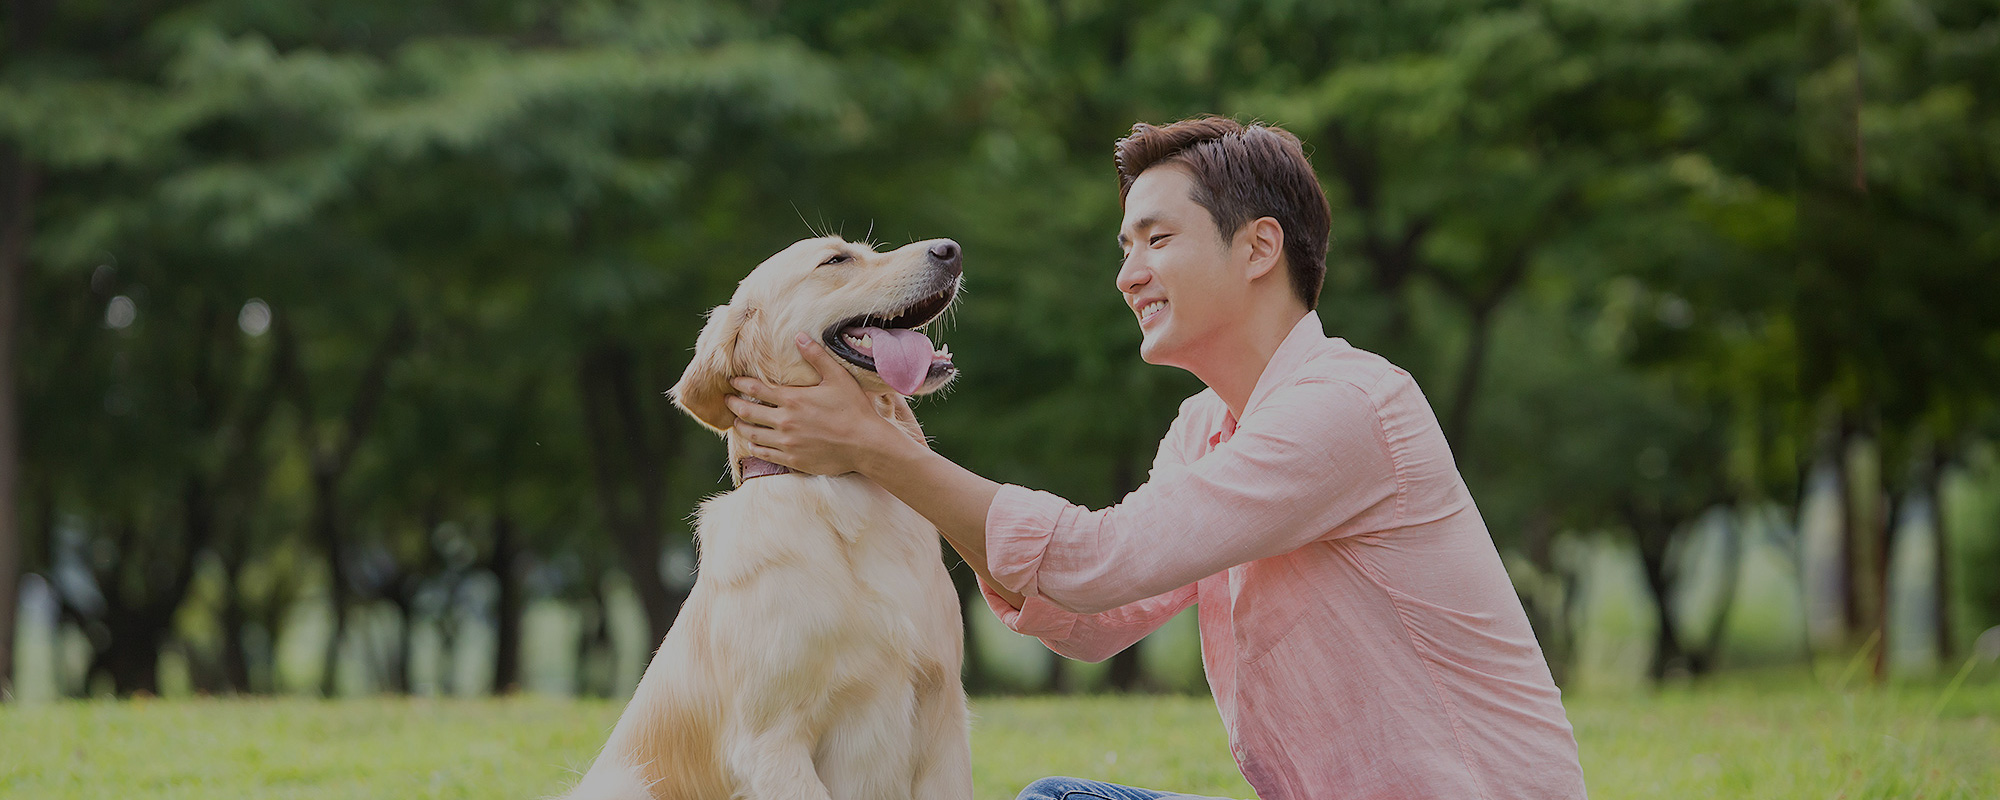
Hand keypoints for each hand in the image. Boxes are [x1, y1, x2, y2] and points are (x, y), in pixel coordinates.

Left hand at [725, 334, 912, 475]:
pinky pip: (763, 454)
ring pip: (752, 434)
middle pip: (748, 412)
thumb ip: (816, 356)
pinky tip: (751, 443)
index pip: (756, 390)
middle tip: (726, 400)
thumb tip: (799, 336)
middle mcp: (784, 421)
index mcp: (793, 399)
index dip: (740, 384)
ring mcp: (786, 443)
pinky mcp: (792, 460)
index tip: (733, 381)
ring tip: (736, 421)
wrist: (865, 444)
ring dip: (741, 426)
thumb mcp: (837, 377)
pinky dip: (753, 446)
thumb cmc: (854, 409)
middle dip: (734, 404)